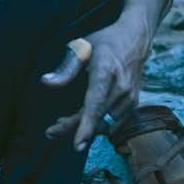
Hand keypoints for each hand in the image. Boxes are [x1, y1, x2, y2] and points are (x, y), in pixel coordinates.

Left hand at [42, 18, 150, 150]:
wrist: (136, 39)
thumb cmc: (106, 42)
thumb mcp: (82, 47)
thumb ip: (66, 67)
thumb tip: (46, 82)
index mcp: (107, 72)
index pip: (96, 104)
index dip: (86, 125)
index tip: (77, 144)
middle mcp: (121, 88)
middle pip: (96, 118)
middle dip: (73, 128)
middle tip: (50, 132)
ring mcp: (130, 98)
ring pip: (104, 123)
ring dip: (84, 126)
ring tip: (62, 121)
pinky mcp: (133, 104)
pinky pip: (113, 121)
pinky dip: (97, 123)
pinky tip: (82, 118)